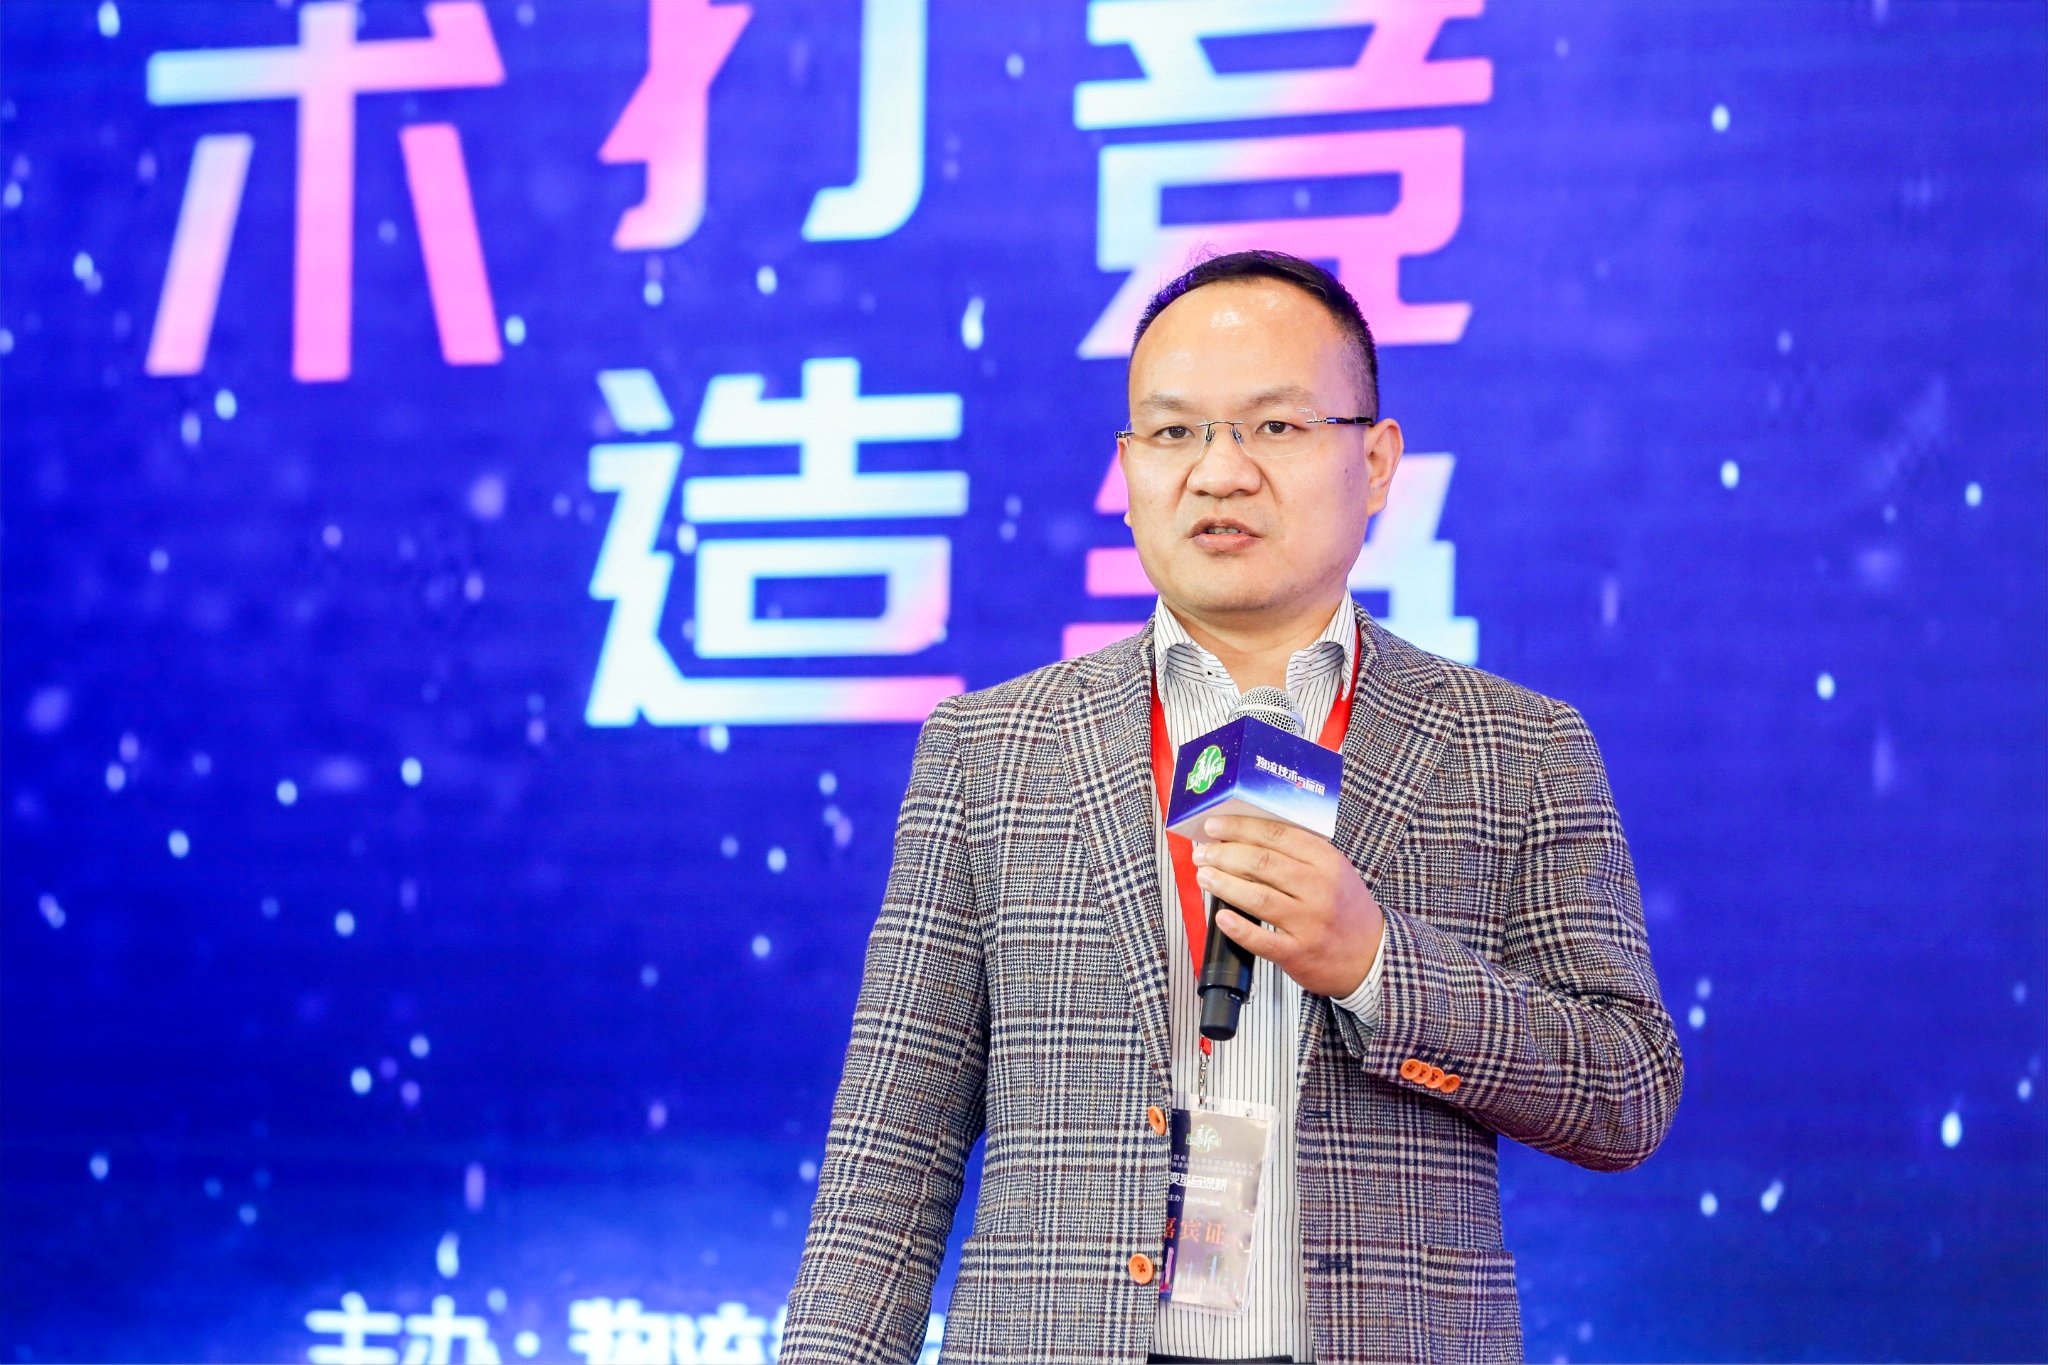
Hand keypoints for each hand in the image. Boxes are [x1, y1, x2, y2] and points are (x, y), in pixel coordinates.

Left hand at [1190, 814, 1385, 998]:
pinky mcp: (1299, 953)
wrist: (1371, 955)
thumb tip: (1246, 837)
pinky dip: (1238, 928)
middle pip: (1262, 863)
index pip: (1277, 835)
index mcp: (1328, 862)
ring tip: (1204, 876)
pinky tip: (1221, 917)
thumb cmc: (1345, 909)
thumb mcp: (1334, 871)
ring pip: (1258, 897)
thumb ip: (1299, 854)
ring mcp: (1309, 923)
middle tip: (1203, 852)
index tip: (1215, 826)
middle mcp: (1320, 889)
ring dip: (1224, 884)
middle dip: (1224, 854)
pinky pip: (1263, 939)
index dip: (1240, 828)